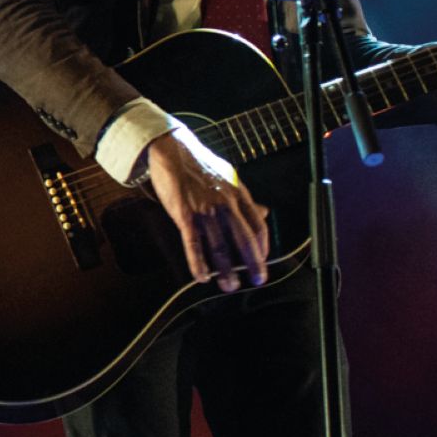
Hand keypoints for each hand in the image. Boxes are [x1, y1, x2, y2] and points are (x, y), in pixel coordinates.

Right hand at [142, 126, 269, 292]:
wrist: (171, 150)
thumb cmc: (200, 165)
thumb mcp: (230, 179)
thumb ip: (247, 199)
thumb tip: (265, 212)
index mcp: (239, 194)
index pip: (259, 226)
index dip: (263, 248)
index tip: (262, 263)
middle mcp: (226, 203)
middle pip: (244, 239)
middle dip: (252, 264)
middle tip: (256, 281)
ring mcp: (205, 209)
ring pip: (220, 246)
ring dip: (226, 270)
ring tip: (229, 286)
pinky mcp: (184, 213)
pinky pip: (194, 243)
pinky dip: (198, 263)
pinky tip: (202, 276)